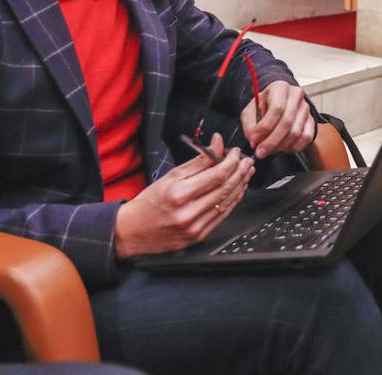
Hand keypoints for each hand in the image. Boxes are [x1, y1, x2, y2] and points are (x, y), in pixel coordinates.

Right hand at [114, 134, 253, 256]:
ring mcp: (195, 227)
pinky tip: (237, 190)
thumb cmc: (150, 202)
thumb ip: (198, 161)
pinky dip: (233, 201)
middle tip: (247, 161)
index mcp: (179, 194)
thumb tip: (217, 144)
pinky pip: (222, 216)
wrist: (133, 231)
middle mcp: (188, 212)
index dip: (231, 162)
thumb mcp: (171, 176)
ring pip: (227, 202)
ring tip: (246, 173)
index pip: (216, 175)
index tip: (236, 152)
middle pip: (225, 188)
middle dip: (240, 172)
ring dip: (240, 185)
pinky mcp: (199, 236)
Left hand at [242, 81, 316, 159]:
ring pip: (296, 132)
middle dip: (272, 141)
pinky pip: (306, 138)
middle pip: (287, 122)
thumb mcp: (250, 110)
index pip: (277, 108)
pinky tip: (283, 148)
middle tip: (261, 152)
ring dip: (281, 146)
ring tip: (269, 150)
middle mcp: (296, 96)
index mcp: (280, 88)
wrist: (277, 102)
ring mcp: (306, 108)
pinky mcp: (311, 121)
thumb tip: (255, 141)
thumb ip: (250, 125)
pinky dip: (294, 147)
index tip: (255, 140)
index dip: (265, 127)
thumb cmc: (264, 105)